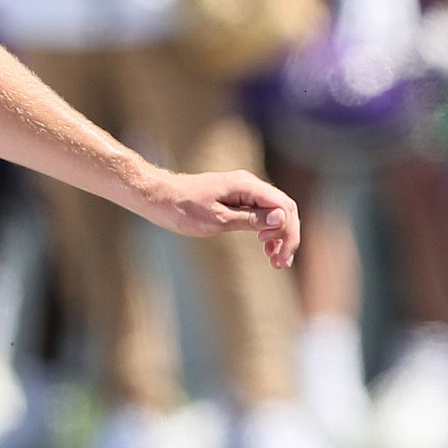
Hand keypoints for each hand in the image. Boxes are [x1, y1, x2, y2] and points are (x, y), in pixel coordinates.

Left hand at [134, 169, 300, 267]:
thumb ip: (250, 219)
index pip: (283, 206)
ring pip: (274, 212)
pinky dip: (266, 231)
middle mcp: (249, 184)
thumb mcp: (217, 219)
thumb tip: (280, 218)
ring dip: (279, 236)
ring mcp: (244, 191)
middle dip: (287, 236)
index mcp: (246, 185)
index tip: (277, 254)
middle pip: (284, 209)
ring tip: (276, 261)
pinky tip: (266, 248)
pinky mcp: (237, 198)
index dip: (287, 231)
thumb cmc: (183, 209)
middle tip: (281, 263)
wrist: (160, 197)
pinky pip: (261, 213)